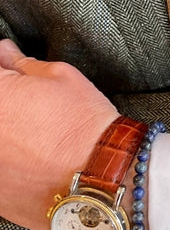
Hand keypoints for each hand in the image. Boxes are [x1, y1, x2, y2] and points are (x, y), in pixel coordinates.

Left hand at [0, 39, 118, 229]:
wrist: (99, 176)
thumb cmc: (83, 123)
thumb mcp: (61, 77)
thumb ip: (23, 63)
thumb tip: (5, 53)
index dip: (7, 72)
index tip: (13, 73)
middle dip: (9, 101)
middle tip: (29, 105)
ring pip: (0, 136)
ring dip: (10, 131)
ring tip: (34, 133)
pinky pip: (2, 164)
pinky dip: (12, 158)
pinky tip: (32, 156)